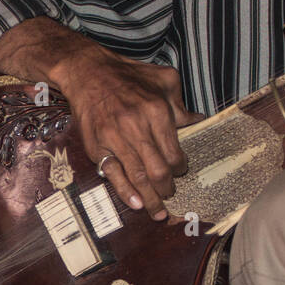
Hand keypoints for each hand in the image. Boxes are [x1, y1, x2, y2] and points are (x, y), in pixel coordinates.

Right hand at [53, 45, 201, 219]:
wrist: (89, 73)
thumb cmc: (128, 76)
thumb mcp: (163, 79)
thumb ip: (180, 103)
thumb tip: (196, 121)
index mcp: (156, 111)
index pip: (174, 152)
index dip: (180, 168)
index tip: (180, 171)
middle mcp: (136, 127)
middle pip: (158, 170)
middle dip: (167, 188)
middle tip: (170, 194)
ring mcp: (115, 139)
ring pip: (137, 177)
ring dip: (150, 199)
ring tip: (158, 212)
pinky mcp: (98, 147)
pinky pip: (113, 174)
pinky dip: (125, 192)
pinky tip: (135, 204)